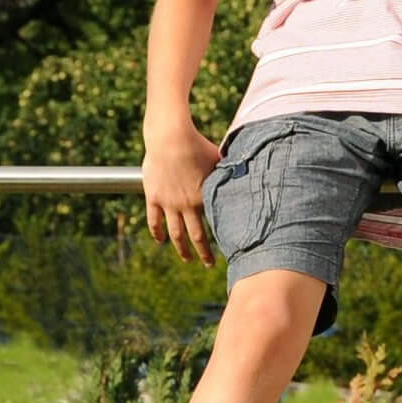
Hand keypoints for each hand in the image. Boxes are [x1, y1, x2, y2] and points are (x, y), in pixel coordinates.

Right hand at [141, 119, 222, 265]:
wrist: (170, 138)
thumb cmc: (198, 145)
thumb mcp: (219, 158)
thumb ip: (229, 169)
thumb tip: (248, 168)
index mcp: (204, 198)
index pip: (216, 224)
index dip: (224, 238)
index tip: (231, 248)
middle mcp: (186, 205)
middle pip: (196, 236)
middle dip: (203, 253)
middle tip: (208, 265)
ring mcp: (168, 203)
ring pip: (174, 233)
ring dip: (181, 248)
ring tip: (186, 258)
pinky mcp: (154, 197)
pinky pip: (154, 220)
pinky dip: (157, 232)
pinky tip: (160, 240)